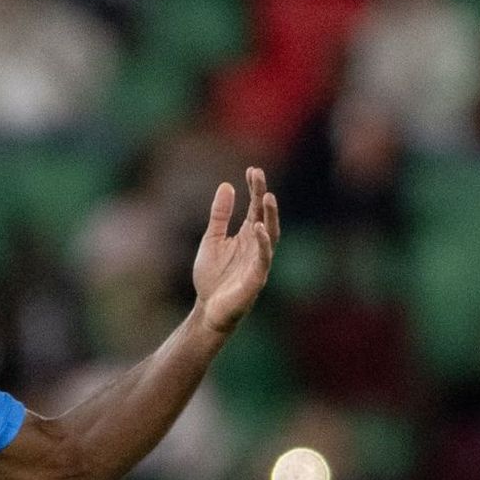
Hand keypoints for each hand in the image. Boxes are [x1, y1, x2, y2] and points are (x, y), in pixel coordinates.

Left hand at [192, 166, 279, 333]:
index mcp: (247, 235)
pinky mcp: (256, 279)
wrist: (208, 310)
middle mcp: (257, 246)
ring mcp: (258, 262)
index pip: (255, 207)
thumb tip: (226, 185)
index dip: (255, 189)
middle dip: (263, 195)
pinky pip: (263, 258)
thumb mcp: (212, 239)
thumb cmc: (212, 277)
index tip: (252, 169)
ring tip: (268, 197)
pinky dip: (262, 243)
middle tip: (258, 175)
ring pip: (270, 235)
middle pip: (264, 216)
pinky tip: (258, 227)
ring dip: (270, 216)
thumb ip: (220, 215)